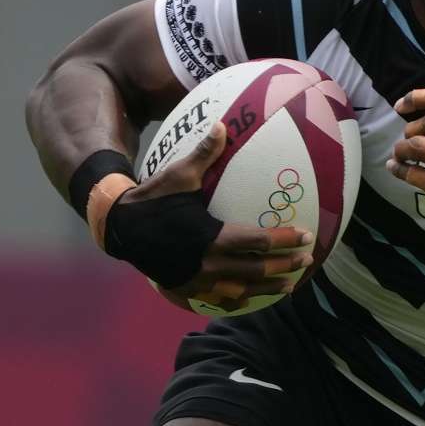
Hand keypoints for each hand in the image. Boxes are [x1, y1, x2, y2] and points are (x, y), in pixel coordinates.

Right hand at [104, 122, 313, 311]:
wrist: (118, 228)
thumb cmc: (152, 199)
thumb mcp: (179, 175)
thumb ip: (204, 153)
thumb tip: (222, 125)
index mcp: (210, 238)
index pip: (257, 242)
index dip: (285, 240)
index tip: (307, 235)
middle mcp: (207, 264)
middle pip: (256, 271)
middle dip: (284, 266)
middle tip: (306, 260)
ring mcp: (196, 281)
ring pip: (241, 291)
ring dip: (267, 288)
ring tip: (288, 286)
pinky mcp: (185, 289)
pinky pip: (218, 300)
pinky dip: (239, 300)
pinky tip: (250, 297)